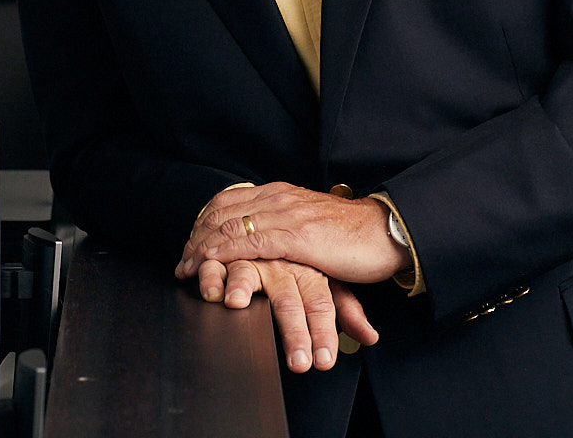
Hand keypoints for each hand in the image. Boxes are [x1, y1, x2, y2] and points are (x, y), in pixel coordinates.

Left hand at [176, 182, 408, 285]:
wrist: (385, 232)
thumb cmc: (351, 236)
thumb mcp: (309, 225)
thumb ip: (284, 227)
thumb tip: (264, 241)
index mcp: (279, 193)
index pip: (227, 201)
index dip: (203, 223)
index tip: (190, 245)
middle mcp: (278, 198)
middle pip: (221, 212)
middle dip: (196, 238)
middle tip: (182, 262)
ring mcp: (286, 215)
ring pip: (230, 225)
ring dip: (203, 248)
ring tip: (189, 269)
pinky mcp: (296, 237)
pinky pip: (250, 242)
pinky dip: (224, 253)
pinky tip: (211, 264)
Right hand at [194, 256, 376, 372]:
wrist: (326, 209)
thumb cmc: (325, 243)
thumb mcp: (337, 276)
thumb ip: (346, 308)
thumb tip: (370, 336)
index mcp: (313, 270)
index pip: (323, 305)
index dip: (323, 333)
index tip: (323, 362)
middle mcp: (287, 261)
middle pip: (289, 300)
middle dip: (295, 332)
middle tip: (299, 362)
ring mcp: (259, 248)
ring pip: (247, 270)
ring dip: (238, 288)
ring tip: (231, 304)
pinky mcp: (235, 239)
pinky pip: (220, 253)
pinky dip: (209, 268)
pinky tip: (202, 283)